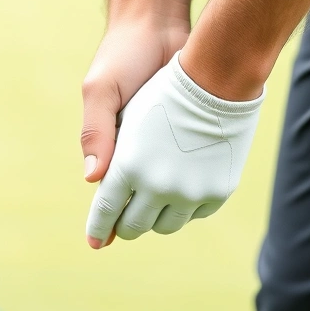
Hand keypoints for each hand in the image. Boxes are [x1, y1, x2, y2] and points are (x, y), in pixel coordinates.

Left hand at [84, 51, 263, 247]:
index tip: (96, 242)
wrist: (217, 68)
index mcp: (128, 165)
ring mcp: (192, 191)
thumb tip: (91, 180)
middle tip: (122, 219)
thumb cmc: (157, 76)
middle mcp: (159, 185)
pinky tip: (178, 192)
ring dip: (155, 217)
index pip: (106, 210)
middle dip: (125, 224)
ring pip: (166, 224)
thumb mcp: (110, 95)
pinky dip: (183, 207)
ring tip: (151, 203)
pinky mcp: (218, 189)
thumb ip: (95, 137)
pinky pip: (195, 214)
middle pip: (135, 224)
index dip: (98, 228)